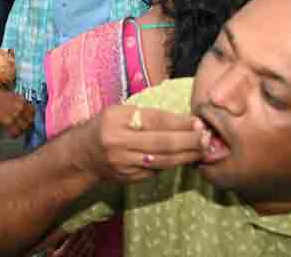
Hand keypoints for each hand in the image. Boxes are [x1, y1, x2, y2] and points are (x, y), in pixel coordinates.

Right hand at [0, 88, 34, 136]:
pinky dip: (15, 134)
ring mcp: (15, 115)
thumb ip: (19, 101)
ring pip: (24, 126)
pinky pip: (15, 131)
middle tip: (26, 126)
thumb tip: (24, 107)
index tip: (30, 118)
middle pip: (30, 119)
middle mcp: (20, 107)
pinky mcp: (9, 121)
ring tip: (20, 131)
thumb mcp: (12, 95)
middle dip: (28, 123)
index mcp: (22, 100)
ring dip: (22, 129)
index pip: (33, 110)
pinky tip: (13, 134)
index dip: (31, 115)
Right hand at [79, 104, 207, 183]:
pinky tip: (187, 159)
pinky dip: (174, 164)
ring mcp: (124, 163)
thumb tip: (184, 122)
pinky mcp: (130, 178)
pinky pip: (157, 171)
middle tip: (207, 138)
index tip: (198, 122)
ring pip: (163, 161)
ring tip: (203, 149)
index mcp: (116, 120)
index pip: (155, 120)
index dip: (179, 122)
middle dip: (189, 141)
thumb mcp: (119, 113)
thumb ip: (147, 116)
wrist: (82, 156)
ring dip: (187, 155)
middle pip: (162, 143)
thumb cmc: (105, 127)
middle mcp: (119, 142)